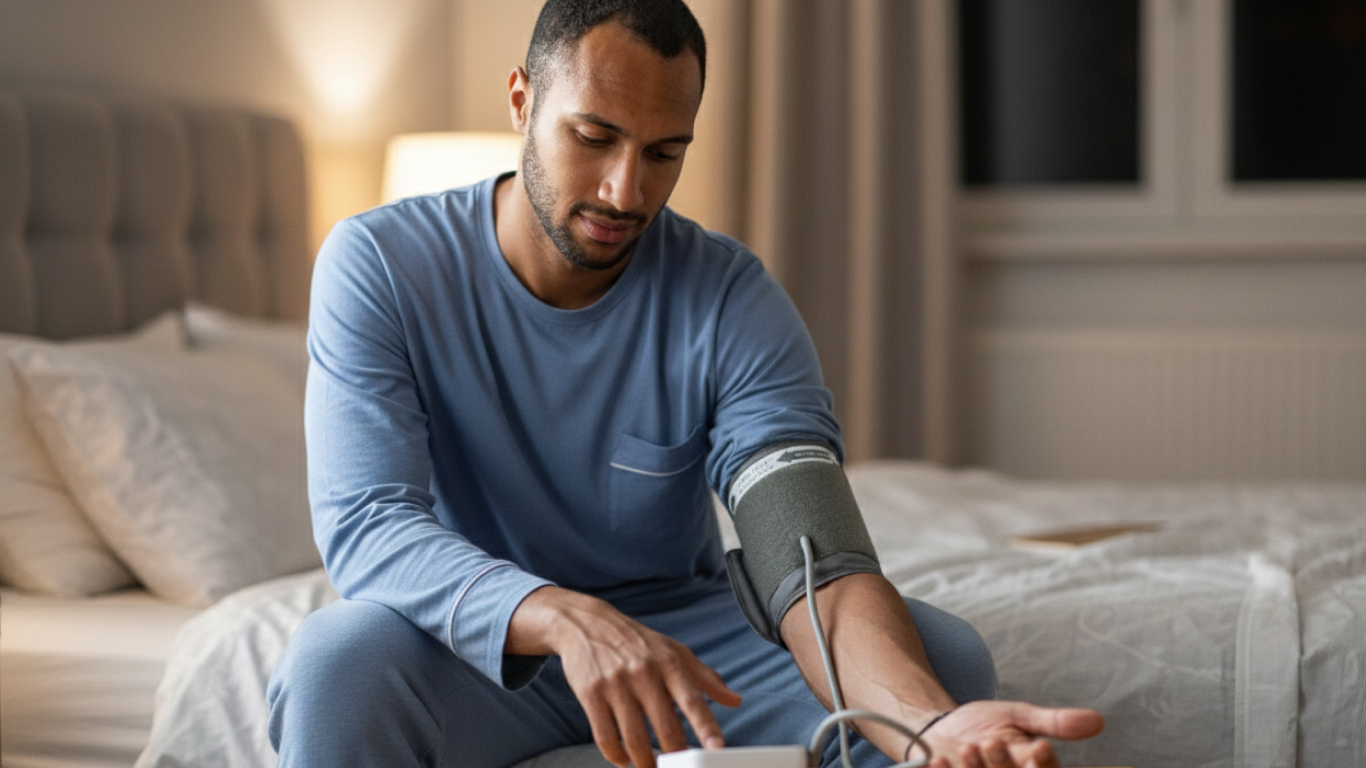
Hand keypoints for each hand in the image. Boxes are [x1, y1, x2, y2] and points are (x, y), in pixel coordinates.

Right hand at [508, 587, 741, 767]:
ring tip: (652, 767)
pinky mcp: (591, 694)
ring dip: (645, 762)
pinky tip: (623, 759)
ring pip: (634, 738)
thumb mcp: (675, 652)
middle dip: (676, 756)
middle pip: (665, 727)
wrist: (586, 623)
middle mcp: (644, 674)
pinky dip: (615, 755)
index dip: (706, 727)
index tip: (717, 749)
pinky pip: (604, 736)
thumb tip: (735, 701)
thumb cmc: (638, 642)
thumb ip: (706, 679)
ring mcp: (616, 684)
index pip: (693, 701)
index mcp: (670, 664)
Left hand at [910, 701, 1103, 767]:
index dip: (1043, 765)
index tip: (1039, 749)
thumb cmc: (983, 725)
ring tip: (969, 747)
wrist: (938, 728)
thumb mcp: (1019, 717)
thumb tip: (1098, 721)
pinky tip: (939, 759)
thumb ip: (1054, 723)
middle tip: (993, 742)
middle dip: (1004, 765)